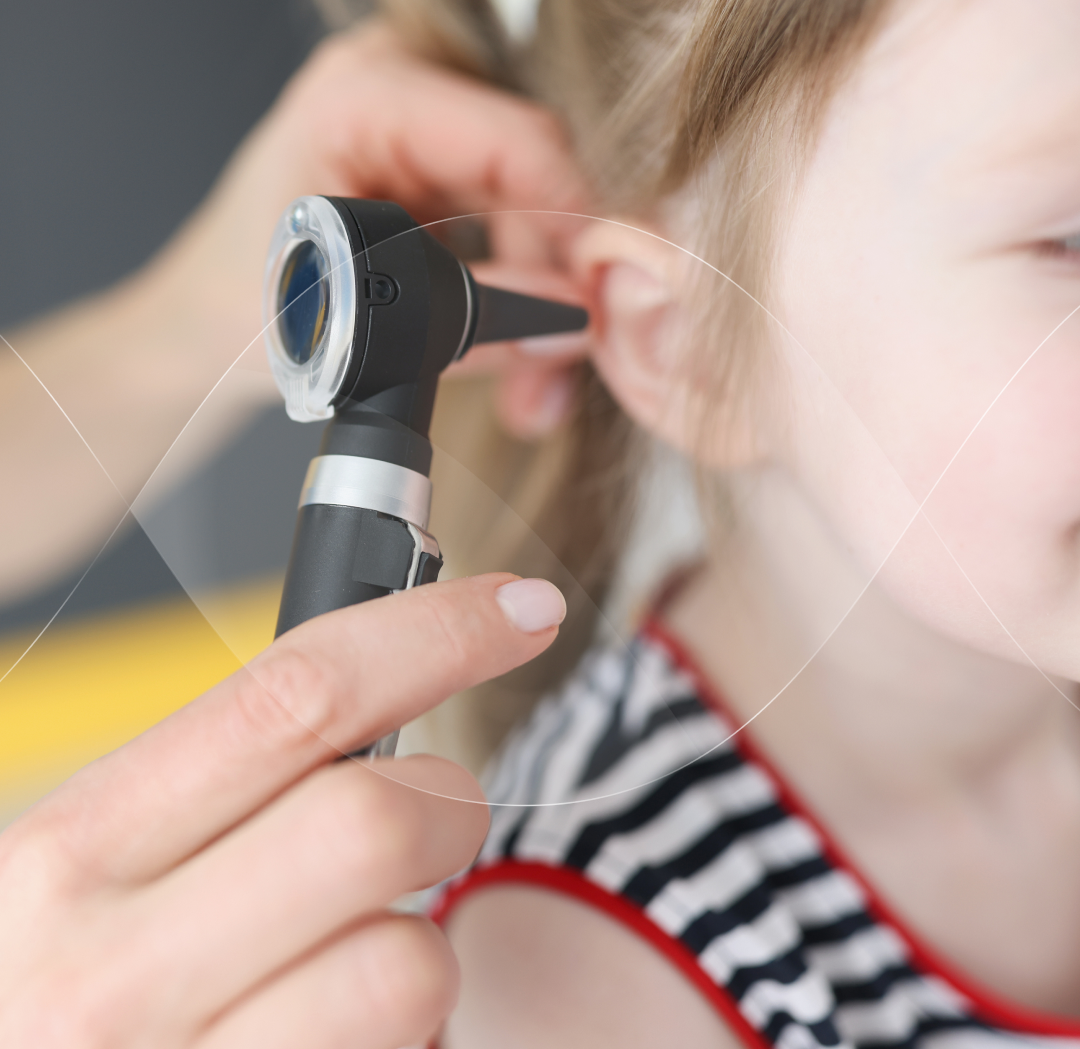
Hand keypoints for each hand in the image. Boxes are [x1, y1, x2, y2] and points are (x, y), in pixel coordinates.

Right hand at [0, 574, 565, 1047]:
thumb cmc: (61, 982)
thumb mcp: (92, 868)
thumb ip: (217, 782)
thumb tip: (385, 674)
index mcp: (72, 850)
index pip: (296, 694)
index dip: (436, 631)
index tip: (521, 607)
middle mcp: (111, 971)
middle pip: (375, 820)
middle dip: (444, 802)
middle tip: (430, 818)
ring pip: (411, 962)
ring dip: (420, 943)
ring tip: (354, 954)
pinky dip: (400, 1028)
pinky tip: (332, 1028)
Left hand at [157, 21, 591, 423]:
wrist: (209, 325)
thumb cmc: (241, 304)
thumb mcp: (354, 318)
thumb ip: (471, 320)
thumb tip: (569, 322)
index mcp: (361, 97)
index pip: (514, 140)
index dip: (574, 221)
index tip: (602, 295)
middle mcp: (401, 94)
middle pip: (532, 180)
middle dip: (554, 283)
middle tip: (561, 364)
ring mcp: (422, 132)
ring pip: (531, 214)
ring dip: (540, 303)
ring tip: (532, 385)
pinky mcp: (435, 174)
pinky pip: (511, 229)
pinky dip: (518, 295)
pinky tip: (515, 351)